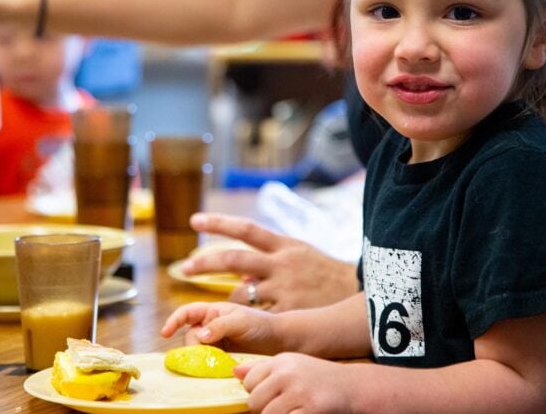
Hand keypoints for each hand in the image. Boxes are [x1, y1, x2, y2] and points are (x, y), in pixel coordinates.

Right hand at [160, 301, 281, 354]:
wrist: (279, 341)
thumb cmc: (261, 325)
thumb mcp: (240, 321)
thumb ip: (220, 326)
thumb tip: (200, 335)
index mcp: (213, 311)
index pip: (187, 313)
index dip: (174, 321)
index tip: (165, 333)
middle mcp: (210, 325)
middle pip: (190, 337)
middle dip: (195, 347)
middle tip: (207, 355)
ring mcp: (215, 342)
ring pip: (198, 351)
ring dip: (202, 358)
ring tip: (217, 362)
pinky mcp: (220, 356)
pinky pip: (207, 361)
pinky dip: (208, 365)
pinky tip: (217, 368)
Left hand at [184, 213, 357, 311]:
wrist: (359, 295)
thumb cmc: (326, 275)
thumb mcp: (302, 255)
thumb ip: (271, 259)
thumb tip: (241, 275)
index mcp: (284, 245)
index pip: (246, 229)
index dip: (219, 223)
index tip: (194, 221)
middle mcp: (281, 263)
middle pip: (234, 259)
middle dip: (206, 262)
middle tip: (186, 267)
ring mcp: (284, 288)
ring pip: (241, 293)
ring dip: (225, 303)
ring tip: (212, 312)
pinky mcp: (288, 310)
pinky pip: (257, 315)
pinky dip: (245, 320)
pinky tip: (238, 326)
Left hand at [235, 353, 350, 413]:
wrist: (352, 386)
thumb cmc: (317, 377)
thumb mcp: (291, 365)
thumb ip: (263, 369)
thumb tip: (236, 373)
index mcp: (281, 361)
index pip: (249, 381)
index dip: (255, 393)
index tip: (269, 396)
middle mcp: (287, 374)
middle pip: (254, 401)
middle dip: (263, 409)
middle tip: (280, 407)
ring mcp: (299, 391)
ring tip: (290, 410)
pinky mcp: (311, 408)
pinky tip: (300, 413)